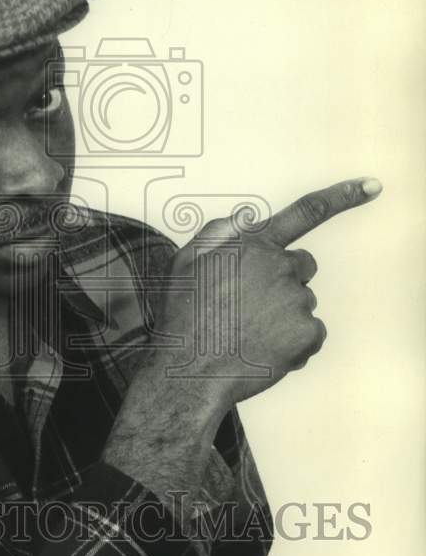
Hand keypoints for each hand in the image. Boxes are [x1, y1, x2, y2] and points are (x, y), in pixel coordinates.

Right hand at [162, 176, 382, 404]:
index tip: (372, 186)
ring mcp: (297, 301)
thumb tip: (246, 218)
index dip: (342, 196)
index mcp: (254, 245)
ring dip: (283, 316)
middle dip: (283, 280)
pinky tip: (262, 349)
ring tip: (247, 333)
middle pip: (301, 266)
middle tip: (250, 306)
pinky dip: (293, 343)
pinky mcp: (307, 333)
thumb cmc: (184, 317)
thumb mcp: (185, 261)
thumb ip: (219, 232)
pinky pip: (311, 333)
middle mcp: (280, 267)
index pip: (305, 212)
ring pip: (302, 303)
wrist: (189, 370)